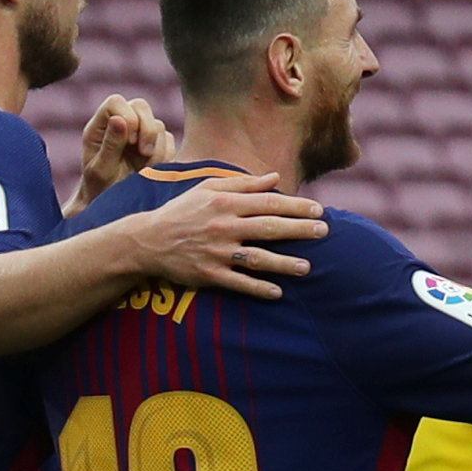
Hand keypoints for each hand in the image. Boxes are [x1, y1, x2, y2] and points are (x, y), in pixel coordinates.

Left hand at [71, 93, 174, 210]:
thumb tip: (121, 119)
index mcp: (100, 127)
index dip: (128, 116)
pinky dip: (165, 157)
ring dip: (155, 148)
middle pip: (141, 105)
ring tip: (143, 170)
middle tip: (143, 152)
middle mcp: (120, 125)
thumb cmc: (100, 191)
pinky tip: (152, 171)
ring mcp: (139, 135)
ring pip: (158, 125)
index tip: (130, 141)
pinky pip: (170, 141)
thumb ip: (110, 144)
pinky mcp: (156, 147)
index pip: (116, 102)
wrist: (114, 210)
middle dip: (147, 129)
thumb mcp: (101, 170)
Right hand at [130, 171, 325, 298]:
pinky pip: (238, 283)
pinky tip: (277, 292)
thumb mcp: (208, 189)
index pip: (267, 203)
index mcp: (224, 203)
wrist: (148, 240)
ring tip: (307, 268)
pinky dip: (257, 288)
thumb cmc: (183, 211)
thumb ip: (244, 184)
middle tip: (324, 232)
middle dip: (298, 230)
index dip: (295, 206)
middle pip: (268, 228)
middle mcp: (223, 226)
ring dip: (283, 264)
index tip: (318, 210)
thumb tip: (276, 178)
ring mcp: (216, 252)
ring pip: (256, 258)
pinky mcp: (209, 274)